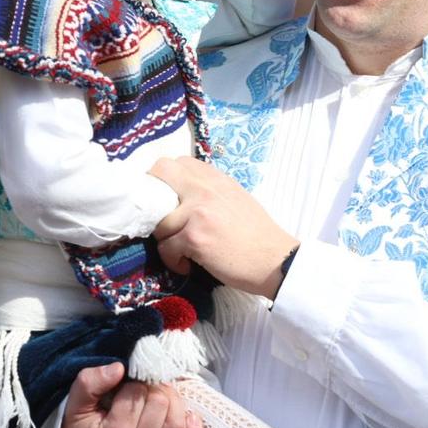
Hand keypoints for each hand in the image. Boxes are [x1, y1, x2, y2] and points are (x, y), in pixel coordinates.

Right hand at [54, 362, 204, 427]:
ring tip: (158, 401)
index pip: (137, 392)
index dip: (132, 383)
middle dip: (153, 389)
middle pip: (162, 403)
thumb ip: (90, 383)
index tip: (123, 388)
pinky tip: (188, 418)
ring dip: (173, 404)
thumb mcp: (73, 408)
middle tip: (141, 392)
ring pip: (178, 422)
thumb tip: (119, 368)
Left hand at [149, 156, 295, 297]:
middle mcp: (205, 189)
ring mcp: (198, 212)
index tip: (168, 201)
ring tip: (181, 250)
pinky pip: (165, 247)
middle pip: (159, 173)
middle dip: (151, 196)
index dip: (166, 181)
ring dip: (165, 239)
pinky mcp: (195, 237)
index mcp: (216, 178)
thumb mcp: (236, 198)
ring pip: (158, 220)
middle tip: (161, 219)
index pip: (177, 163)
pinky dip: (173, 261)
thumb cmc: (258, 235)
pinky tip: (188, 264)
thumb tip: (181, 192)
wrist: (275, 261)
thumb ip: (210, 190)